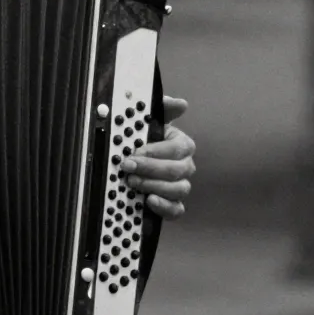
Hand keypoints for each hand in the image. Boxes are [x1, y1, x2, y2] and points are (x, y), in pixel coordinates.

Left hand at [124, 95, 195, 219]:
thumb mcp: (150, 121)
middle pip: (176, 171)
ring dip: (153, 186)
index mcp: (182, 145)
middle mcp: (185, 167)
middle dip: (150, 169)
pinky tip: (149, 201)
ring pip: (177, 190)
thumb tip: (181, 104)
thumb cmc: (144, 139)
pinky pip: (176, 210)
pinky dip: (164, 207)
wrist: (132, 163)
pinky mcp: (172, 205)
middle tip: (128, 167)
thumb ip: (163, 109)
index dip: (155, 152)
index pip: (176, 149)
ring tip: (132, 183)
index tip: (134, 152)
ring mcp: (180, 187)